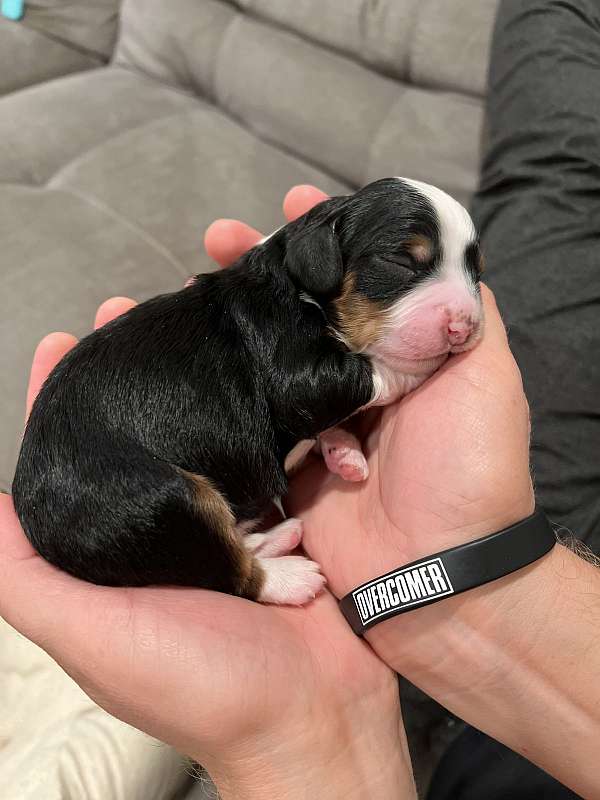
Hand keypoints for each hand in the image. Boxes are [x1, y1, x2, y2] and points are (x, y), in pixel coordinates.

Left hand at [0, 237, 414, 799]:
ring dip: (203, 376)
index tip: (61, 341)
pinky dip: (264, 406)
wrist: (312, 714)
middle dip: (137, 371)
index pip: (82, 459)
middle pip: (149, 432)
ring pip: (210, 429)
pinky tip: (259, 363)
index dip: (62, 399)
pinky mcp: (290, 512)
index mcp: (123, 550)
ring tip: (195, 318)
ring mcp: (236, 517)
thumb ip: (24, 576)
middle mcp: (176, 528)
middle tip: (131, 309)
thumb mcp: (92, 635)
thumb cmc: (198, 683)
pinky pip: (272, 447)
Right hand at [205, 183, 535, 697]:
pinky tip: (185, 361)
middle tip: (213, 239)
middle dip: (254, 274)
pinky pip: (245, 418)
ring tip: (181, 290)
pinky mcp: (282, 466)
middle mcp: (349, 383)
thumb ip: (465, 312)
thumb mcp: (485, 375)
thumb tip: (446, 247)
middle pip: (293, 316)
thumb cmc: (470, 469)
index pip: (349, 284)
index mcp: (393, 356)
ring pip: (260, 361)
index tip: (290, 203)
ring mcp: (311, 425)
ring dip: (222, 325)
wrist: (439, 574)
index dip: (319, 243)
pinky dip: (217, 391)